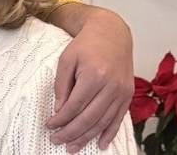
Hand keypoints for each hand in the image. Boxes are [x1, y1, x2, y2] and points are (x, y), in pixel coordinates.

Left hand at [47, 7, 133, 151]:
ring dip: (87, 137)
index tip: (49, 126)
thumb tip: (59, 111)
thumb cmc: (85, 45)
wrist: (111, 33)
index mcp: (94, 75)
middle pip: (89, 118)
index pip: (74, 106)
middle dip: (71, 133)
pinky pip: (118, 119)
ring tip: (73, 147)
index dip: (61, 119)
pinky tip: (99, 144)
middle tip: (57, 141)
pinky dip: (109, 133)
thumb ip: (62, 85)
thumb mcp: (66, 60)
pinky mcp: (128, 95)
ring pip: (103, 122)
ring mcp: (122, 92)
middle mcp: (110, 86)